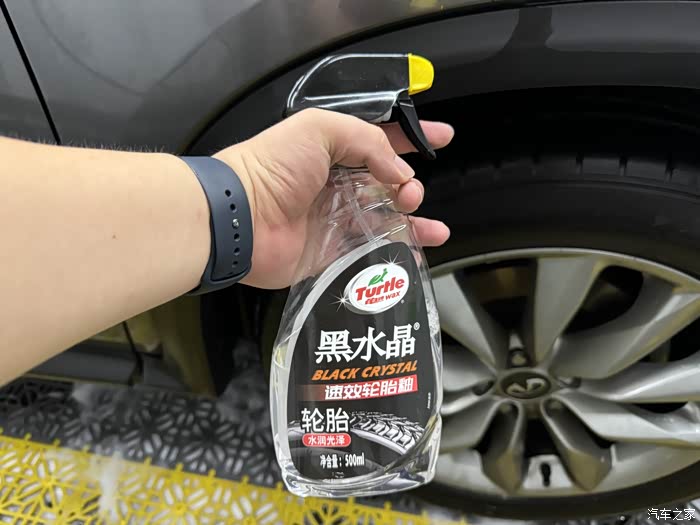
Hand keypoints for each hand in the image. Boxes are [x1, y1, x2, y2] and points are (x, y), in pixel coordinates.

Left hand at [214, 108, 453, 288]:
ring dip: (414, 218)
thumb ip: (367, 141)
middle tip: (410, 191)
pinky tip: (421, 248)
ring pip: (387, 217)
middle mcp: (336, 183)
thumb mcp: (320, 129)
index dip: (412, 137)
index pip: (380, 139)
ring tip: (430, 224)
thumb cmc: (272, 167)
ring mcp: (336, 218)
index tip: (443, 137)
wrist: (242, 219)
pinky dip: (402, 249)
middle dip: (409, 183)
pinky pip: (375, 249)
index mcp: (331, 149)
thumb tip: (398, 170)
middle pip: (387, 181)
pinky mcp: (335, 251)